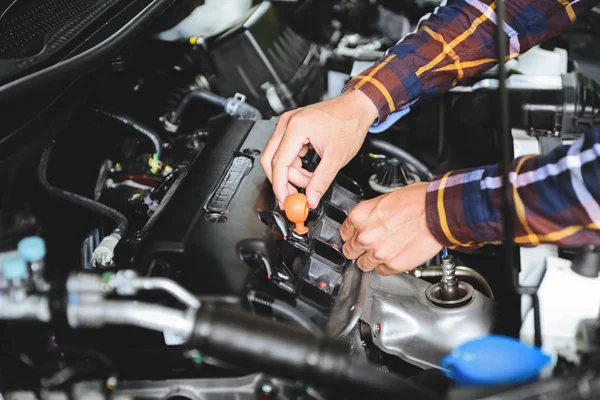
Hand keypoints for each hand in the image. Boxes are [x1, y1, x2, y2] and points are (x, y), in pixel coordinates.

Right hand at [260, 90, 377, 208]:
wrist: (357, 107)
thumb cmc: (349, 123)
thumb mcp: (336, 158)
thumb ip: (321, 181)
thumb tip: (311, 198)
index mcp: (296, 128)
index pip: (278, 163)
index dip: (280, 187)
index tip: (285, 202)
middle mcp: (287, 123)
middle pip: (271, 161)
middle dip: (283, 181)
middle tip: (295, 196)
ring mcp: (288, 123)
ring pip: (278, 157)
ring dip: (292, 174)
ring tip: (311, 180)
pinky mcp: (292, 127)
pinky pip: (285, 151)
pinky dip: (294, 165)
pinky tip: (308, 171)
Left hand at [340, 183, 442, 274]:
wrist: (437, 212)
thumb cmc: (417, 201)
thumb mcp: (384, 200)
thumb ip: (370, 215)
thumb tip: (367, 223)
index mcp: (360, 216)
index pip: (344, 233)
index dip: (352, 235)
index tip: (356, 236)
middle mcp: (365, 236)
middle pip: (350, 251)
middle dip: (358, 249)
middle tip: (369, 246)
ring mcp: (378, 252)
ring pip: (363, 265)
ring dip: (371, 260)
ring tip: (383, 252)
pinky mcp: (393, 265)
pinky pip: (382, 271)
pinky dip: (387, 266)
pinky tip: (394, 255)